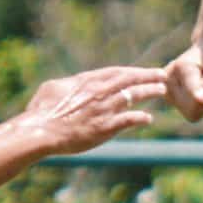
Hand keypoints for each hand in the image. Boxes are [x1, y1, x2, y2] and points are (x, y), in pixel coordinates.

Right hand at [20, 66, 166, 153]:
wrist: (41, 132)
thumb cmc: (41, 111)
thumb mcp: (51, 88)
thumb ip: (68, 84)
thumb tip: (72, 84)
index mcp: (87, 81)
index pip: (116, 72)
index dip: (132, 71)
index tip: (143, 71)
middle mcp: (99, 92)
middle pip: (129, 79)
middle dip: (147, 75)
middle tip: (162, 74)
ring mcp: (104, 109)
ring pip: (134, 96)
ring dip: (149, 92)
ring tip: (161, 90)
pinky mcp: (106, 127)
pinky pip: (129, 120)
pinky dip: (141, 118)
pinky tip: (148, 118)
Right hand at [162, 40, 202, 122]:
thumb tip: (200, 99)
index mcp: (182, 67)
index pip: (192, 91)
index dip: (202, 97)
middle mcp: (168, 79)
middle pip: (194, 108)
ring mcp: (167, 90)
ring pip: (193, 113)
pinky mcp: (169, 99)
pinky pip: (192, 115)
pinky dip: (202, 107)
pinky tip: (202, 92)